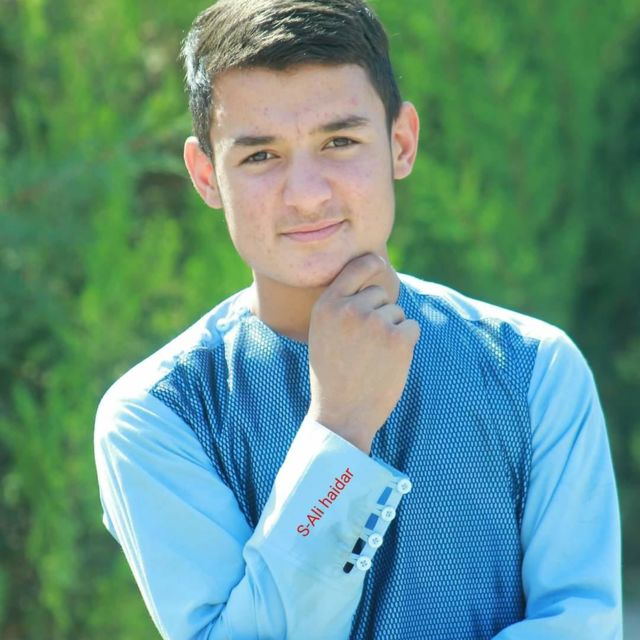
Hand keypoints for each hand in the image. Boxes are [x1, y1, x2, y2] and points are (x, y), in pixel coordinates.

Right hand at [307, 253, 419, 453]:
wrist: (342, 413)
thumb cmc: (332, 374)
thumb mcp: (323, 334)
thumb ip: (340, 307)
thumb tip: (369, 281)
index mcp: (327, 305)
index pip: (356, 268)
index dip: (371, 263)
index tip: (378, 261)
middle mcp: (349, 309)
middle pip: (380, 293)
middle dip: (380, 313)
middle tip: (365, 345)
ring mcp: (374, 322)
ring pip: (397, 312)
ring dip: (392, 331)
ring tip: (373, 358)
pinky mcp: (398, 339)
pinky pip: (412, 327)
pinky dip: (406, 343)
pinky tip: (389, 363)